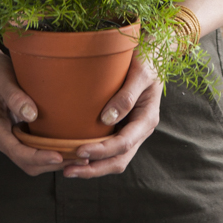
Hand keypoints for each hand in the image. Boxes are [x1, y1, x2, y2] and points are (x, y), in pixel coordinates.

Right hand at [0, 44, 63, 175]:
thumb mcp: (3, 79)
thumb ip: (15, 97)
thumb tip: (31, 115)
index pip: (17, 152)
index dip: (38, 157)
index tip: (58, 155)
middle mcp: (0, 137)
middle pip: (25, 162)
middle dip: (49, 164)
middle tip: (75, 159)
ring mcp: (7, 136)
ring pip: (29, 159)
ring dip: (50, 160)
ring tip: (74, 155)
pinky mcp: (15, 131)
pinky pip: (31, 148)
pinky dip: (47, 151)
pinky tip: (64, 145)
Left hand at [63, 53, 161, 178]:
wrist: (154, 52)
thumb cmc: (148, 59)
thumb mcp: (140, 73)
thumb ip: (126, 96)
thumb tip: (107, 119)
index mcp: (147, 119)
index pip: (124, 144)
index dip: (101, 150)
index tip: (79, 151)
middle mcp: (140, 130)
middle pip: (118, 159)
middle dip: (94, 169)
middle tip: (68, 170)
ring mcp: (131, 129)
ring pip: (114, 158)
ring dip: (93, 166)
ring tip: (68, 168)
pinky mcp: (122, 125)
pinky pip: (109, 146)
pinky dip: (95, 155)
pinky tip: (76, 153)